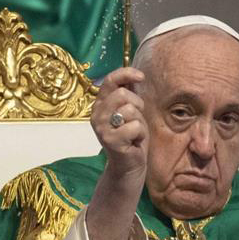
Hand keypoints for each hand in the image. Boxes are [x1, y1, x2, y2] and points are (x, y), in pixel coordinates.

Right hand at [91, 67, 147, 186]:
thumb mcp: (130, 112)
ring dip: (140, 121)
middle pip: (123, 94)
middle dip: (137, 103)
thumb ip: (129, 94)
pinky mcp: (110, 140)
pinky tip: (134, 142)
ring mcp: (102, 127)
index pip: (110, 80)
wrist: (128, 166)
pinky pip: (135, 127)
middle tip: (137, 118)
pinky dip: (140, 134)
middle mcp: (97, 114)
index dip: (126, 74)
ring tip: (134, 132)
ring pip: (130, 110)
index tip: (141, 76)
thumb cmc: (131, 137)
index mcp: (100, 105)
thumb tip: (134, 74)